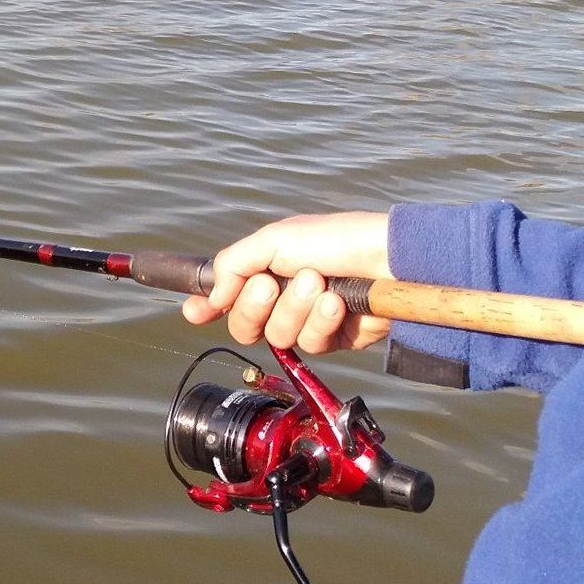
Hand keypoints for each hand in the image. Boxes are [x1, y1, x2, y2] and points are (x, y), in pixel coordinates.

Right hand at [180, 211, 392, 352]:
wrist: (388, 259)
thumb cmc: (332, 240)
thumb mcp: (273, 240)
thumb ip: (232, 265)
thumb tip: (210, 299)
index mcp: (262, 270)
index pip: (225, 295)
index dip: (206, 305)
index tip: (194, 312)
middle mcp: (280, 299)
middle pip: (243, 326)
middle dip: (254, 306)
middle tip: (270, 284)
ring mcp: (306, 320)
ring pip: (277, 336)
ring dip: (295, 308)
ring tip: (319, 284)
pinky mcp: (333, 339)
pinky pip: (311, 344)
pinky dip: (322, 321)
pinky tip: (337, 304)